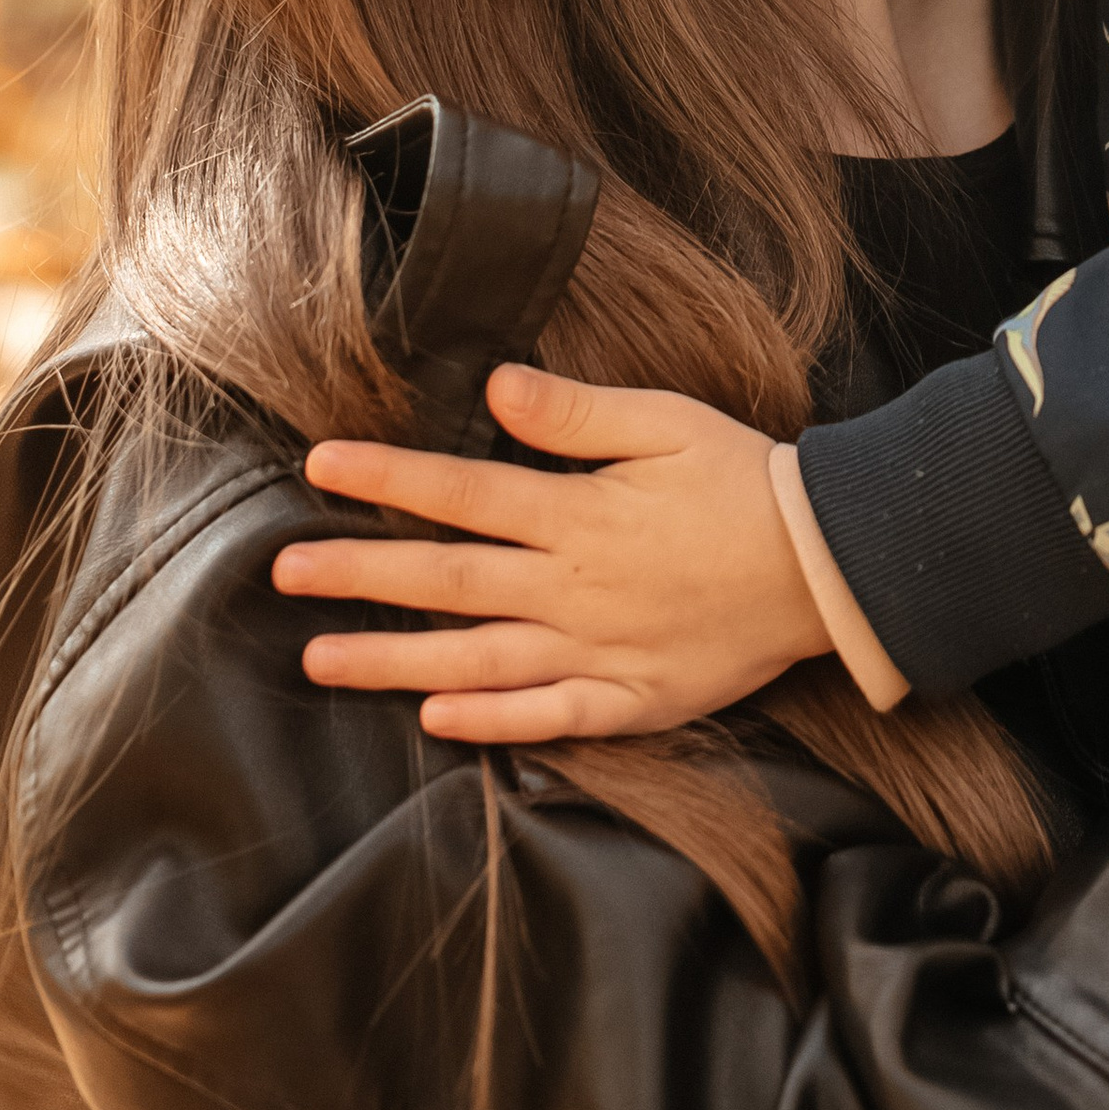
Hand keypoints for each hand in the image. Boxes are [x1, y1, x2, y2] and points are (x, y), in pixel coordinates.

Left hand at [271, 363, 829, 740]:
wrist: (827, 562)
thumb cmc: (745, 481)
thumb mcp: (667, 423)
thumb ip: (577, 413)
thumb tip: (496, 386)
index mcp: (579, 513)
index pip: (462, 492)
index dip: (387, 481)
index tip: (319, 468)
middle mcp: (572, 585)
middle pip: (448, 580)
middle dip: (360, 574)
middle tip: (281, 574)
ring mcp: (596, 648)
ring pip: (475, 658)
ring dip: (392, 659)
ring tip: (321, 660)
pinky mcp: (629, 698)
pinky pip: (545, 716)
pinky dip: (487, 722)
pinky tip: (433, 719)